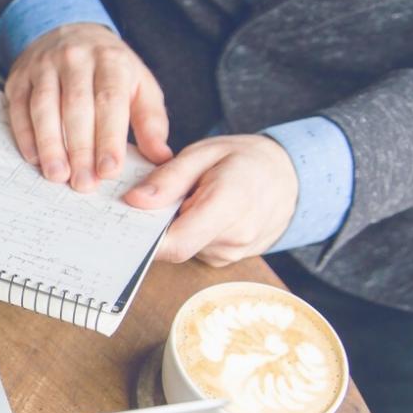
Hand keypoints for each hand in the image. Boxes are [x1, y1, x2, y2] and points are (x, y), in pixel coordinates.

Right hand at [5, 22, 171, 190]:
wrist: (70, 30)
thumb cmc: (109, 69)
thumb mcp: (139, 84)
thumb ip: (151, 120)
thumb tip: (161, 156)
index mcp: (111, 61)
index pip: (110, 101)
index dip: (109, 137)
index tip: (109, 170)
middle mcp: (76, 59)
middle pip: (76, 106)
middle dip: (80, 148)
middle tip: (83, 184)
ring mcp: (44, 66)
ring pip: (44, 107)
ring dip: (50, 144)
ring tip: (57, 175)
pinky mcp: (20, 77)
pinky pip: (19, 107)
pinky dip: (25, 134)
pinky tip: (34, 158)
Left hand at [124, 134, 298, 265]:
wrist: (288, 178)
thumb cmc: (244, 160)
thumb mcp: (205, 153)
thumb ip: (169, 178)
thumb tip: (135, 202)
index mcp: (230, 204)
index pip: (176, 242)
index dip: (145, 238)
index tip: (124, 222)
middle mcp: (235, 236)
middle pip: (175, 246)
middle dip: (156, 227)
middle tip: (149, 200)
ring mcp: (233, 253)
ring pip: (183, 248)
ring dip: (174, 228)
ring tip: (184, 200)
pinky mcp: (227, 259)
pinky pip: (194, 250)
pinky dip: (187, 233)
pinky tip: (195, 213)